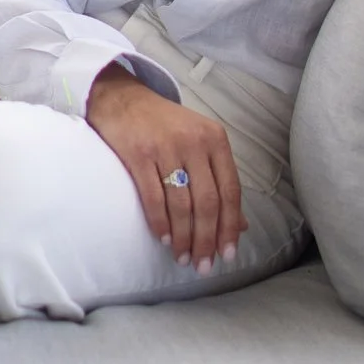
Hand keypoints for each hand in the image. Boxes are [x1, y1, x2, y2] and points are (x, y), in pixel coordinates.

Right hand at [85, 63, 247, 272]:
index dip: (230, 226)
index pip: (230, 190)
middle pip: (208, 202)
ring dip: (184, 237)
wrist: (123, 98)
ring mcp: (165, 147)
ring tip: (183, 256)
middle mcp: (193, 141)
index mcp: (215, 139)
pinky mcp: (138, 154)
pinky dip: (160, 223)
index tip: (227, 254)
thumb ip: (219, 180)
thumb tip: (241, 225)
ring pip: (181, 204)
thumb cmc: (165, 125)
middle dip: (207, 239)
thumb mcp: (199, 144)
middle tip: (203, 265)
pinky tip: (164, 238)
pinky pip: (153, 197)